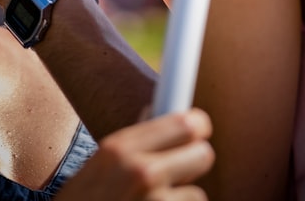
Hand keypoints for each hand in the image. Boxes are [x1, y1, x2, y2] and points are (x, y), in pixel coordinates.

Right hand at [56, 109, 213, 200]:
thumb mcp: (100, 166)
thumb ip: (133, 143)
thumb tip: (159, 112)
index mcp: (120, 148)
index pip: (186, 124)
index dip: (196, 128)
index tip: (196, 134)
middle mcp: (141, 172)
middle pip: (203, 154)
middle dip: (193, 163)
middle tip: (177, 172)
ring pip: (197, 194)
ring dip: (180, 200)